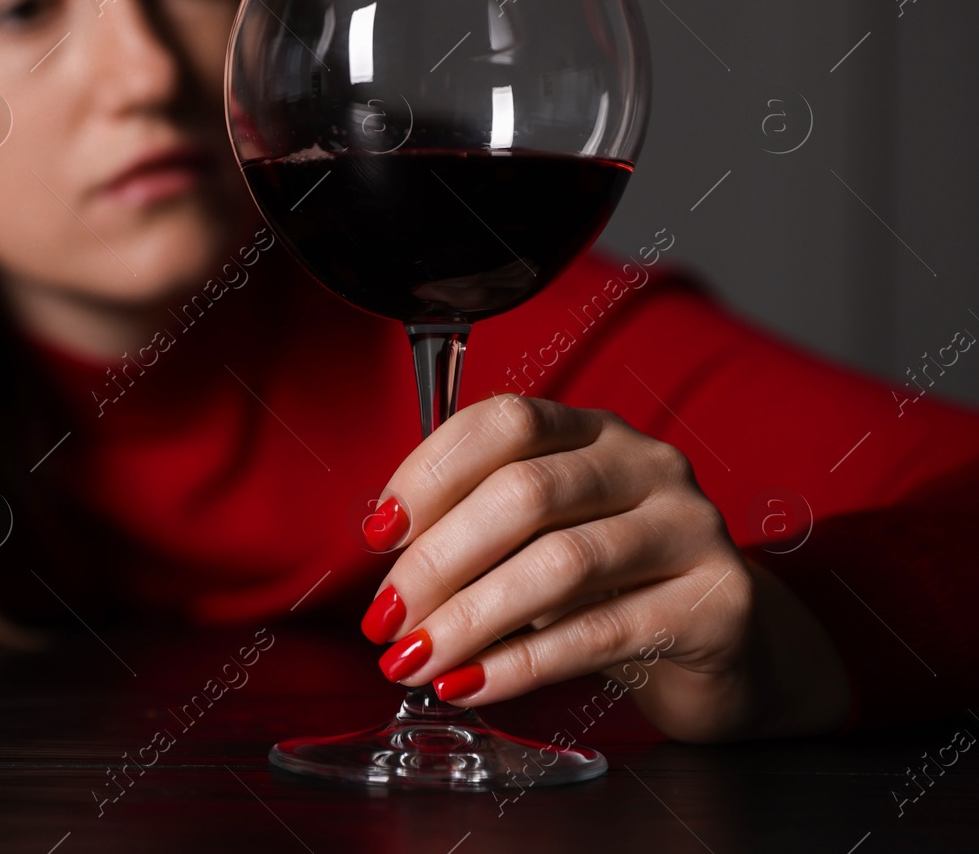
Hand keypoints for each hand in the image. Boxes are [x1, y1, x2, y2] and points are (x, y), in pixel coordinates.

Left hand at [360, 394, 851, 741]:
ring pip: (560, 564)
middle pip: (524, 493)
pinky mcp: (715, 604)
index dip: (430, 472)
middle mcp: (646, 465)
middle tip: (386, 618)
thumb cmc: (613, 589)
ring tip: (414, 661)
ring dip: (470, 619)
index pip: (503, 422)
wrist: (728, 650)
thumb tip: (392, 575)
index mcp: (592, 432)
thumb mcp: (542, 543)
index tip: (378, 533)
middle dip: (437, 561)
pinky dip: (520, 666)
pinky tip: (470, 685)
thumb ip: (481, 536)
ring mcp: (689, 529)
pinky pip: (599, 633)